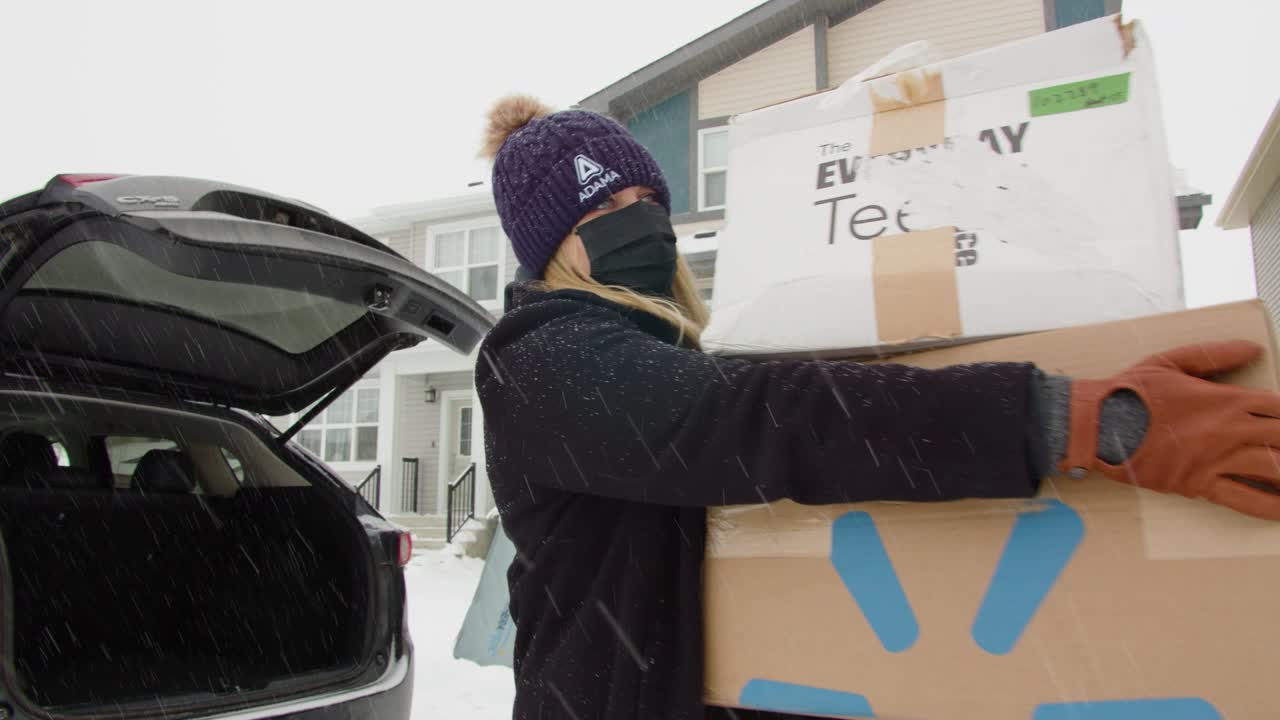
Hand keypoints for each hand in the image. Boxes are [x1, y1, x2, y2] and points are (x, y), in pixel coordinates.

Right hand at [1061, 340, 1279, 518]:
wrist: (1099, 424)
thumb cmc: (1131, 392)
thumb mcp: (1171, 361)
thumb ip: (1214, 355)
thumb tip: (1252, 348)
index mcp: (1227, 399)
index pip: (1279, 407)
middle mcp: (1229, 430)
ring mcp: (1216, 459)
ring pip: (1272, 469)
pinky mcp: (1199, 483)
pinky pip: (1244, 499)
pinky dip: (1270, 506)